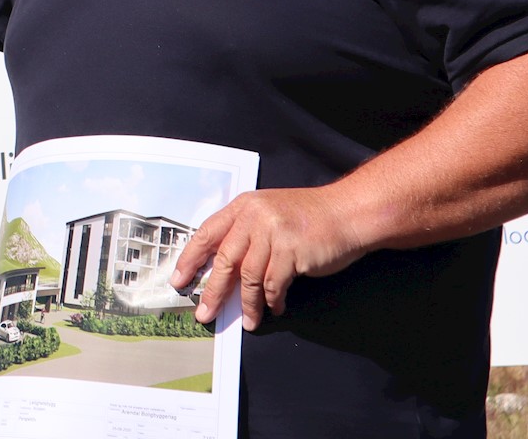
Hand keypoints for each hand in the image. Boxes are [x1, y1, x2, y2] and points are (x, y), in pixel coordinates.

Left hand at [169, 187, 367, 331]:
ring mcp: (273, 232)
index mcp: (244, 206)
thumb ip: (245, 234)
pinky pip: (274, 284)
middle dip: (213, 291)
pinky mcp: (292, 251)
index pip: (207, 233)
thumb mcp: (269, 214)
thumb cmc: (309, 217)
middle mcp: (255, 216)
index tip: (179, 280)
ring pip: (249, 277)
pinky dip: (273, 300)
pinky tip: (276, 307)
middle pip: (224, 260)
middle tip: (204, 313)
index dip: (190, 259)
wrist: (348, 212)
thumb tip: (221, 271)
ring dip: (248, 304)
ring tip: (250, 321)